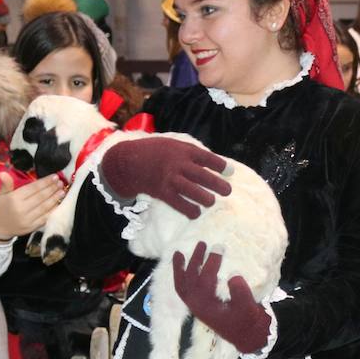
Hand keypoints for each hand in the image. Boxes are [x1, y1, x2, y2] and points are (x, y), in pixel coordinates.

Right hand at [0, 173, 65, 241]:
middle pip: (40, 197)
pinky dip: (53, 210)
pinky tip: (59, 204)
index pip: (32, 188)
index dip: (45, 182)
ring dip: (55, 199)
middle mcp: (21, 209)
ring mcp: (27, 219)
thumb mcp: (1, 194)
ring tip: (62, 191)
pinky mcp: (32, 227)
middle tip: (61, 183)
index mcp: (14, 199)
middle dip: (52, 189)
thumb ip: (6, 184)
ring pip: (44, 207)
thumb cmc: (1, 208)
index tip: (54, 176)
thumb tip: (3, 173)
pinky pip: (45, 218)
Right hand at [101, 136, 232, 219]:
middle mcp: (178, 164)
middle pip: (202, 175)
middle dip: (218, 184)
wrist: (129, 161)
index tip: (230, 171)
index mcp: (183, 150)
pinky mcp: (162, 192)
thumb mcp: (173, 145)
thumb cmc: (155, 152)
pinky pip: (179, 203)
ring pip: (192, 191)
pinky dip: (189, 210)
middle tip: (228, 191)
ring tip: (211, 202)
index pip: (206, 157)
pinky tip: (196, 213)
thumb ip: (191, 153)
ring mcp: (170, 179)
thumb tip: (213, 164)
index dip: (220, 165)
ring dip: (205, 198)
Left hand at [171, 242, 270, 353]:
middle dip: (194, 261)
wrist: (246, 335)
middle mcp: (197, 305)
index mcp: (207, 306)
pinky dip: (180, 278)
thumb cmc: (247, 320)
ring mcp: (195, 306)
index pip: (205, 280)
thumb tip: (233, 275)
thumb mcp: (247, 306)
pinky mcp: (198, 305)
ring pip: (182, 285)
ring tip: (178, 253)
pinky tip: (182, 269)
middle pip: (189, 280)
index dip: (211, 263)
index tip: (219, 248)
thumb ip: (240, 292)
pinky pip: (183, 290)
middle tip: (203, 244)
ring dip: (180, 269)